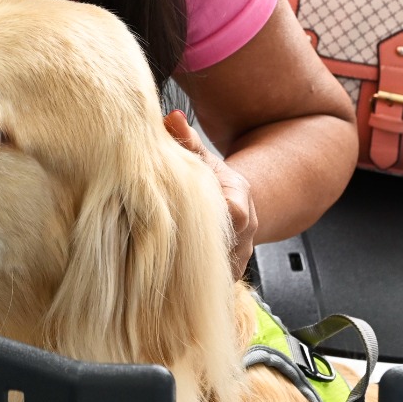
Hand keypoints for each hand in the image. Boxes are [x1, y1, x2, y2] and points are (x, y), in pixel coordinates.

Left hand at [164, 110, 257, 277]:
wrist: (237, 207)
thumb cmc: (215, 182)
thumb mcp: (203, 160)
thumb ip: (187, 141)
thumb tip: (171, 118)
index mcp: (241, 203)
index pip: (234, 213)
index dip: (211, 217)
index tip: (184, 218)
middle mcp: (245, 235)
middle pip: (222, 246)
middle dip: (191, 247)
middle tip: (157, 247)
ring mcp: (240, 258)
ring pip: (217, 270)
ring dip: (188, 268)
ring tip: (157, 266)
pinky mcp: (230, 276)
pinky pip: (212, 283)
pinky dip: (190, 282)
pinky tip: (166, 279)